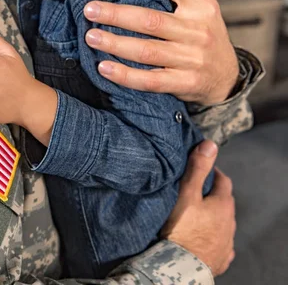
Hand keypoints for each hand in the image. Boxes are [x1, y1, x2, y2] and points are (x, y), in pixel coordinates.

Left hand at [84, 0, 238, 104]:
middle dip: (117, 14)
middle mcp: (197, 31)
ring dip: (115, 44)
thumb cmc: (207, 31)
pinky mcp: (183, 83)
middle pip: (151, 20)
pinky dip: (125, 75)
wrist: (226, 77)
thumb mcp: (205, 0)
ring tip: (90, 36)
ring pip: (146, 51)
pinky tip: (103, 67)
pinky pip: (150, 81)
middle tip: (90, 9)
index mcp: (201, 6)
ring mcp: (191, 59)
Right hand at [161, 140, 235, 276]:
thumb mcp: (186, 193)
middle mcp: (229, 222)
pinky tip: (203, 237)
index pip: (222, 180)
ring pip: (222, 222)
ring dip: (212, 216)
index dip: (211, 172)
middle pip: (224, 202)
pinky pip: (220, 243)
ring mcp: (227, 241)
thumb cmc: (181, 229)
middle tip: (194, 190)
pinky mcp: (221, 257)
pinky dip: (212, 237)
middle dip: (212, 194)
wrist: (181, 266)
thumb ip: (197, 169)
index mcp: (223, 204)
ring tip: (194, 214)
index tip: (200, 170)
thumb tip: (209, 144)